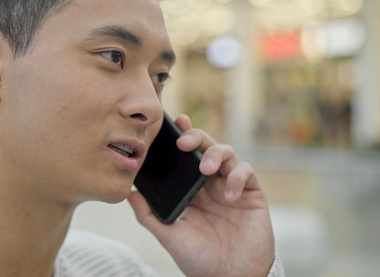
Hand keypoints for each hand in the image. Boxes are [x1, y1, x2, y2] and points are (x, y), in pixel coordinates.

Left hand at [128, 115, 274, 276]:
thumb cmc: (198, 259)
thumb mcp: (168, 235)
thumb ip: (148, 215)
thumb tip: (127, 192)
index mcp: (191, 188)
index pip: (186, 155)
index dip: (181, 135)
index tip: (172, 121)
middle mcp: (211, 183)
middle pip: (205, 146)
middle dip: (196, 137)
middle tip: (184, 143)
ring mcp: (232, 186)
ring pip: (227, 152)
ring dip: (215, 154)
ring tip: (206, 169)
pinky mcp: (252, 194)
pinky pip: (247, 171)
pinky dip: (237, 176)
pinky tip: (228, 194)